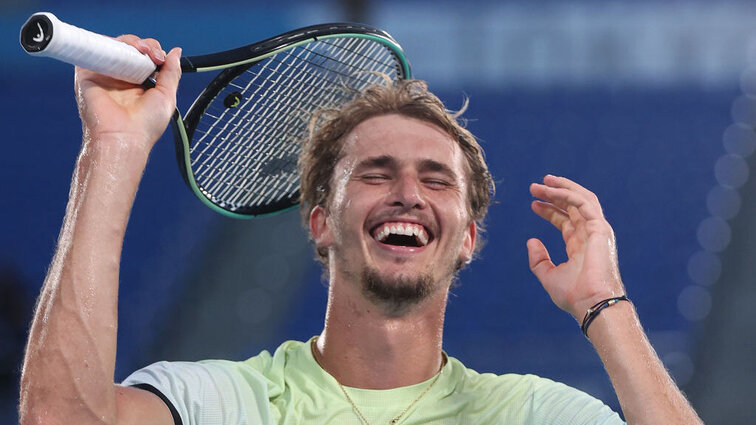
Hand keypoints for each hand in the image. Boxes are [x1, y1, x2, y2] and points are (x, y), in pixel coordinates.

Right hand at [74, 35, 181, 150]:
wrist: (123, 136)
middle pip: (133, 48)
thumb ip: (172, 73)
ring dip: (131, 41)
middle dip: (147, 45)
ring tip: (141, 50)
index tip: (162, 59)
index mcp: (140, 84)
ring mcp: (105, 74)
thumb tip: (176, 52)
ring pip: (117, 45)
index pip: (147, 57)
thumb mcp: (167, 96)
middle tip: (153, 55)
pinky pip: (96, 49)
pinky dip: (109, 42)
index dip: (156, 52)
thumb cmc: (146, 124)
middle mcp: (122, 77)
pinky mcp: (88, 73)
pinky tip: (123, 49)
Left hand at [527, 175, 625, 320]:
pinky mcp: (600, 228)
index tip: (532, 204)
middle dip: (554, 194)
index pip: (565, 221)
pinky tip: (552, 191)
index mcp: (579, 246)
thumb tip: (531, 241)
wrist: (592, 303)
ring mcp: (597, 230)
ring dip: (562, 188)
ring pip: (580, 200)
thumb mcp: (549, 276)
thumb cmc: (574, 295)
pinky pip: (583, 203)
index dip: (549, 210)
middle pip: (572, 207)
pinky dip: (568, 194)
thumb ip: (539, 259)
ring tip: (544, 181)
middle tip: (534, 186)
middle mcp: (589, 235)